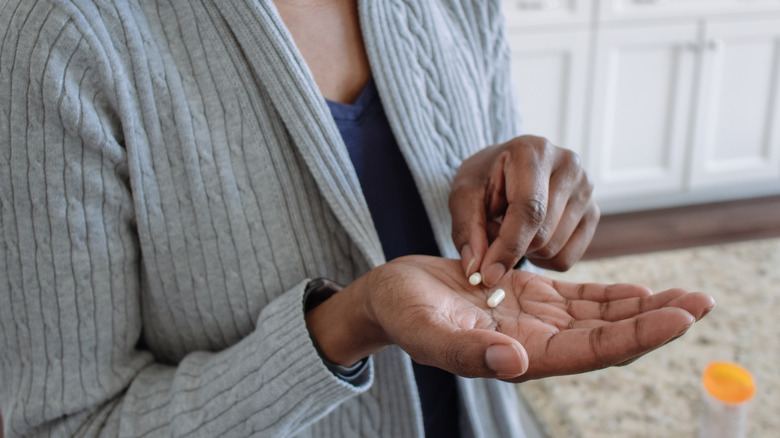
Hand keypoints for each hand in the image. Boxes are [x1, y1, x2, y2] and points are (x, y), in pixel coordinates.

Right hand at [306, 257, 714, 380]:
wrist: (392, 296)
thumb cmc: (405, 316)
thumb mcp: (429, 331)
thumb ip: (470, 350)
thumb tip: (516, 364)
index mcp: (520, 356)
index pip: (591, 351)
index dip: (636, 336)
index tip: (678, 317)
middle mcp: (536, 342)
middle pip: (608, 336)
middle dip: (655, 320)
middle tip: (702, 301)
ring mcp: (536, 320)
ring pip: (600, 317)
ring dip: (643, 306)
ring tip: (685, 294)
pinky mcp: (530, 298)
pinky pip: (579, 298)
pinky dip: (611, 295)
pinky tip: (639, 289)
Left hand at [449, 135, 599, 284]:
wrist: (506, 167)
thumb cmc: (485, 179)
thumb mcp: (463, 196)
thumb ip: (467, 230)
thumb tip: (476, 269)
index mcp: (534, 152)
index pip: (529, 209)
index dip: (508, 246)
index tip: (488, 274)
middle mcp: (569, 166)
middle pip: (543, 233)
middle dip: (511, 249)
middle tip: (492, 235)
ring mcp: (586, 189)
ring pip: (555, 248)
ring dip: (525, 252)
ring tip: (511, 229)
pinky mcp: (594, 212)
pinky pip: (568, 258)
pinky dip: (543, 259)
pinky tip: (529, 238)